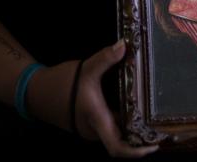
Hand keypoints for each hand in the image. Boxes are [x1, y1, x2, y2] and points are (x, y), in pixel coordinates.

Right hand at [71, 40, 157, 157]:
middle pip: (122, 141)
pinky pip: (110, 124)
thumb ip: (105, 59)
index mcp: (96, 122)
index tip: (153, 146)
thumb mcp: (85, 69)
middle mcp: (95, 129)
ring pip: (116, 131)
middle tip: (161, 127)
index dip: (136, 151)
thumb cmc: (61, 84)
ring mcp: (91, 127)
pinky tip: (134, 105)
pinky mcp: (89, 121)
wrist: (35, 90)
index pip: (118, 148)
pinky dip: (123, 118)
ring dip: (132, 127)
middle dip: (140, 136)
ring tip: (152, 115)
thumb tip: (124, 45)